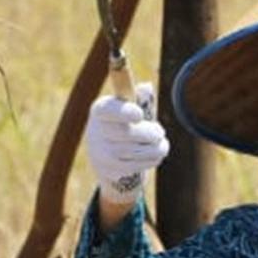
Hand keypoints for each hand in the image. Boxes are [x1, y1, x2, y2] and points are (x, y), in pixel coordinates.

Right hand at [85, 86, 167, 201]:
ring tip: (163, 145)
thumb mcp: (133, 110)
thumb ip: (140, 100)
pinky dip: (148, 161)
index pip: (108, 110)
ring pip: (130, 151)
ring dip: (153, 149)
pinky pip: (131, 166)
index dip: (124, 112)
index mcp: (100, 110)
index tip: (139, 114)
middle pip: (125, 133)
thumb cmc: (126, 125)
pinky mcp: (106, 170)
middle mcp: (95, 131)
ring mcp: (98, 152)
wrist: (110, 155)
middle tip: (160, 132)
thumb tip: (146, 87)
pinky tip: (156, 156)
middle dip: (148, 133)